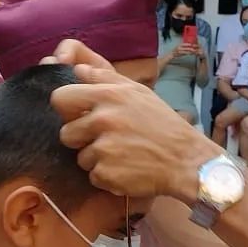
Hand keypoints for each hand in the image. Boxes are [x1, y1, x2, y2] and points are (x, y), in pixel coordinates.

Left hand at [48, 41, 218, 200]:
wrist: (186, 160)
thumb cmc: (164, 124)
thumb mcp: (140, 94)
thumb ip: (107, 79)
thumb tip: (78, 70)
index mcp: (110, 96)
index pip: (61, 98)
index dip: (68, 109)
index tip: (81, 116)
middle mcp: (103, 120)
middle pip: (66, 133)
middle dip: (82, 139)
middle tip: (108, 139)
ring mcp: (103, 148)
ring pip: (81, 157)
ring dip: (97, 159)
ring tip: (123, 154)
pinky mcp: (106, 173)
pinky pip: (94, 176)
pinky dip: (108, 176)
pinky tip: (127, 168)